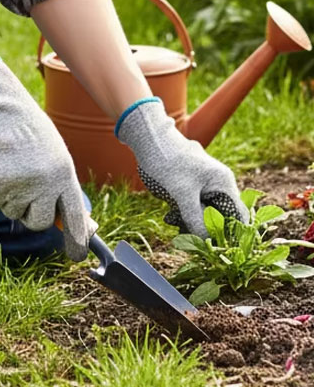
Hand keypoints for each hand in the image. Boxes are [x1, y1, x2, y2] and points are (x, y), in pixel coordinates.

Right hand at [0, 58, 93, 260]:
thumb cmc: (27, 129)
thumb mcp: (55, 154)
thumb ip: (63, 186)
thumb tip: (80, 222)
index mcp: (63, 174)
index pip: (75, 218)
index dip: (77, 240)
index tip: (77, 253)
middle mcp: (43, 185)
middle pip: (40, 222)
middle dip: (34, 214)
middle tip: (28, 193)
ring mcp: (18, 188)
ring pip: (14, 211)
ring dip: (11, 197)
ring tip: (10, 166)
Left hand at [115, 98, 249, 235]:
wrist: (148, 139)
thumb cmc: (167, 162)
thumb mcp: (182, 194)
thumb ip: (196, 219)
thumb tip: (208, 243)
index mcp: (223, 182)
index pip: (239, 216)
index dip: (231, 234)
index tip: (216, 247)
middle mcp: (218, 182)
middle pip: (220, 215)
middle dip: (205, 227)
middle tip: (186, 234)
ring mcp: (204, 182)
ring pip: (204, 211)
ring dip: (191, 220)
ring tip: (173, 220)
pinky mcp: (190, 182)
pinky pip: (193, 204)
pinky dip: (184, 211)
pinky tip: (170, 213)